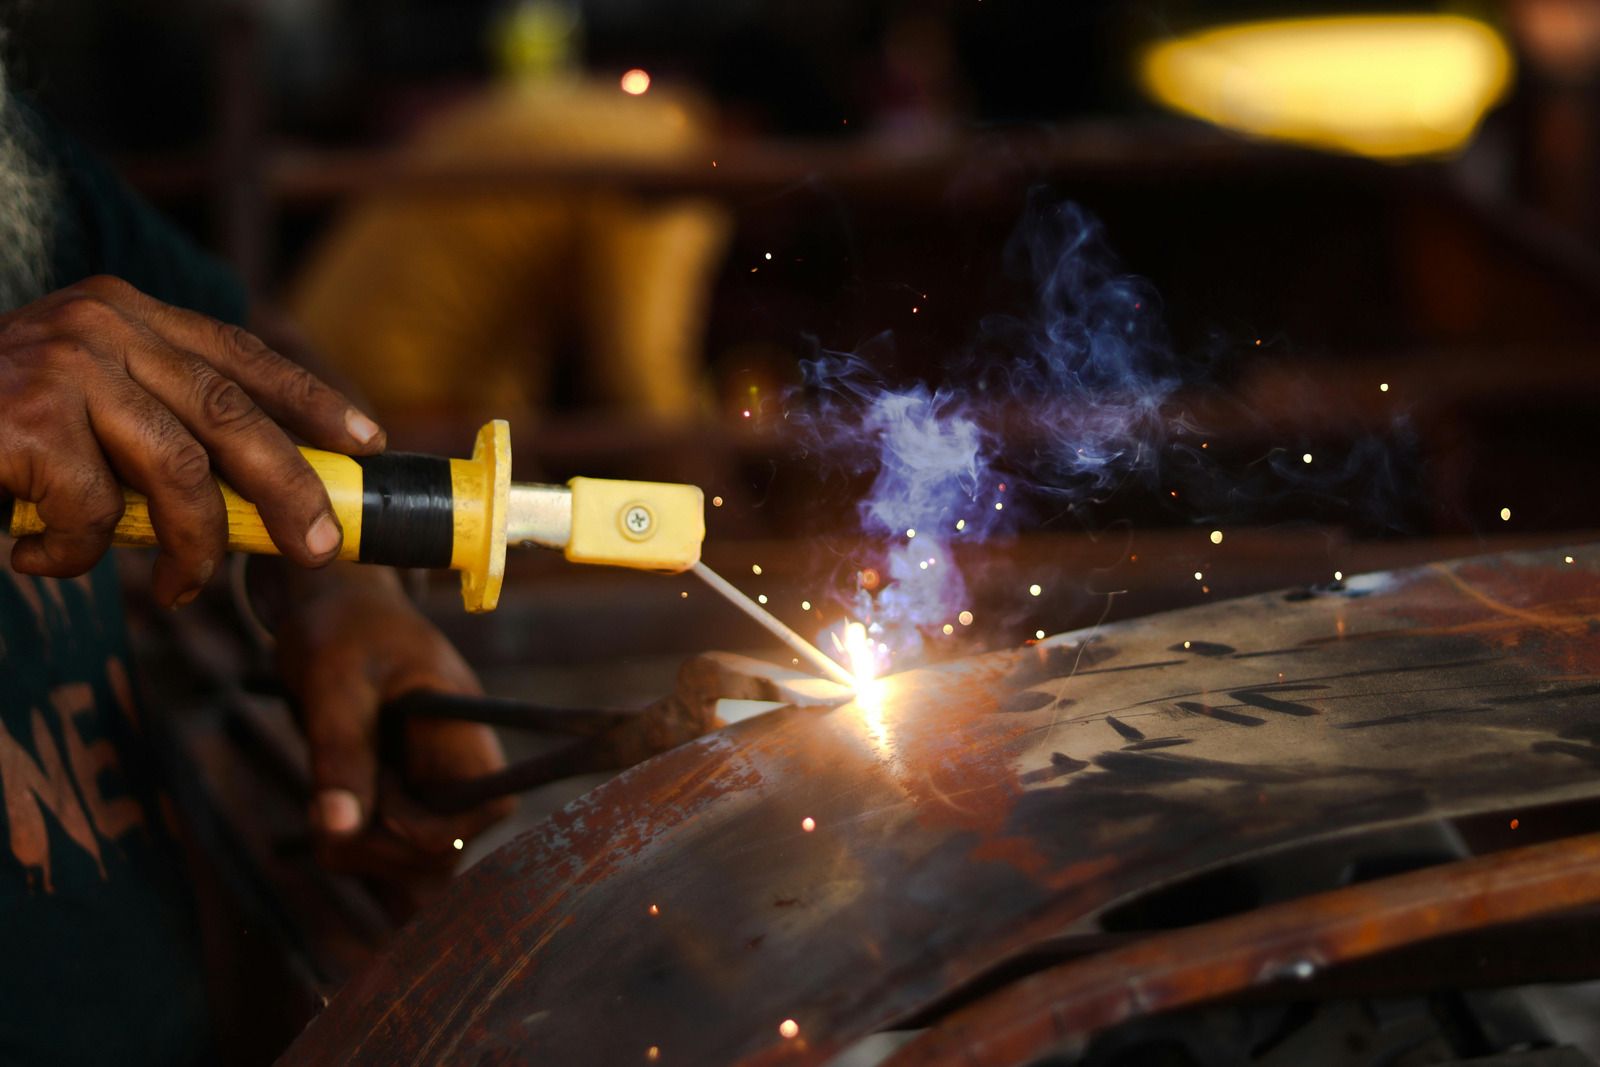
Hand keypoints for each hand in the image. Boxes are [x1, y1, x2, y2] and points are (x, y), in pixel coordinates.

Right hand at [0, 275, 385, 606]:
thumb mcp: (75, 403)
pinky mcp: (25, 421)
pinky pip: (93, 515)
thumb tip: (258, 496)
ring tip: (175, 593)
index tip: (367, 438)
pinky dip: (75, 558)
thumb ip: (150, 422)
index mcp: (122, 314)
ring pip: (179, 476)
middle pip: (232, 414)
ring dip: (190, 551)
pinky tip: (36, 558)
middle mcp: (101, 326)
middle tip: (320, 549)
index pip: (239, 353)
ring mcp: (62, 368)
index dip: (310, 399)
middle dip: (289, 490)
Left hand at [275, 566, 512, 895]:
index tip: (378, 802)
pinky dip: (352, 844)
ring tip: (321, 807)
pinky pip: (390, 846)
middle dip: (382, 848)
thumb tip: (338, 829)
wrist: (328, 604)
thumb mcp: (334, 684)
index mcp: (462, 726)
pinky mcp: (403, 789)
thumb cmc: (340, 629)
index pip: (492, 806)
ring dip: (360, 852)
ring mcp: (430, 777)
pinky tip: (326, 812)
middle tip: (330, 807)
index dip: (436, 828)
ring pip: (416, 858)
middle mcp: (457, 758)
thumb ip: (340, 754)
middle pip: (447, 847)